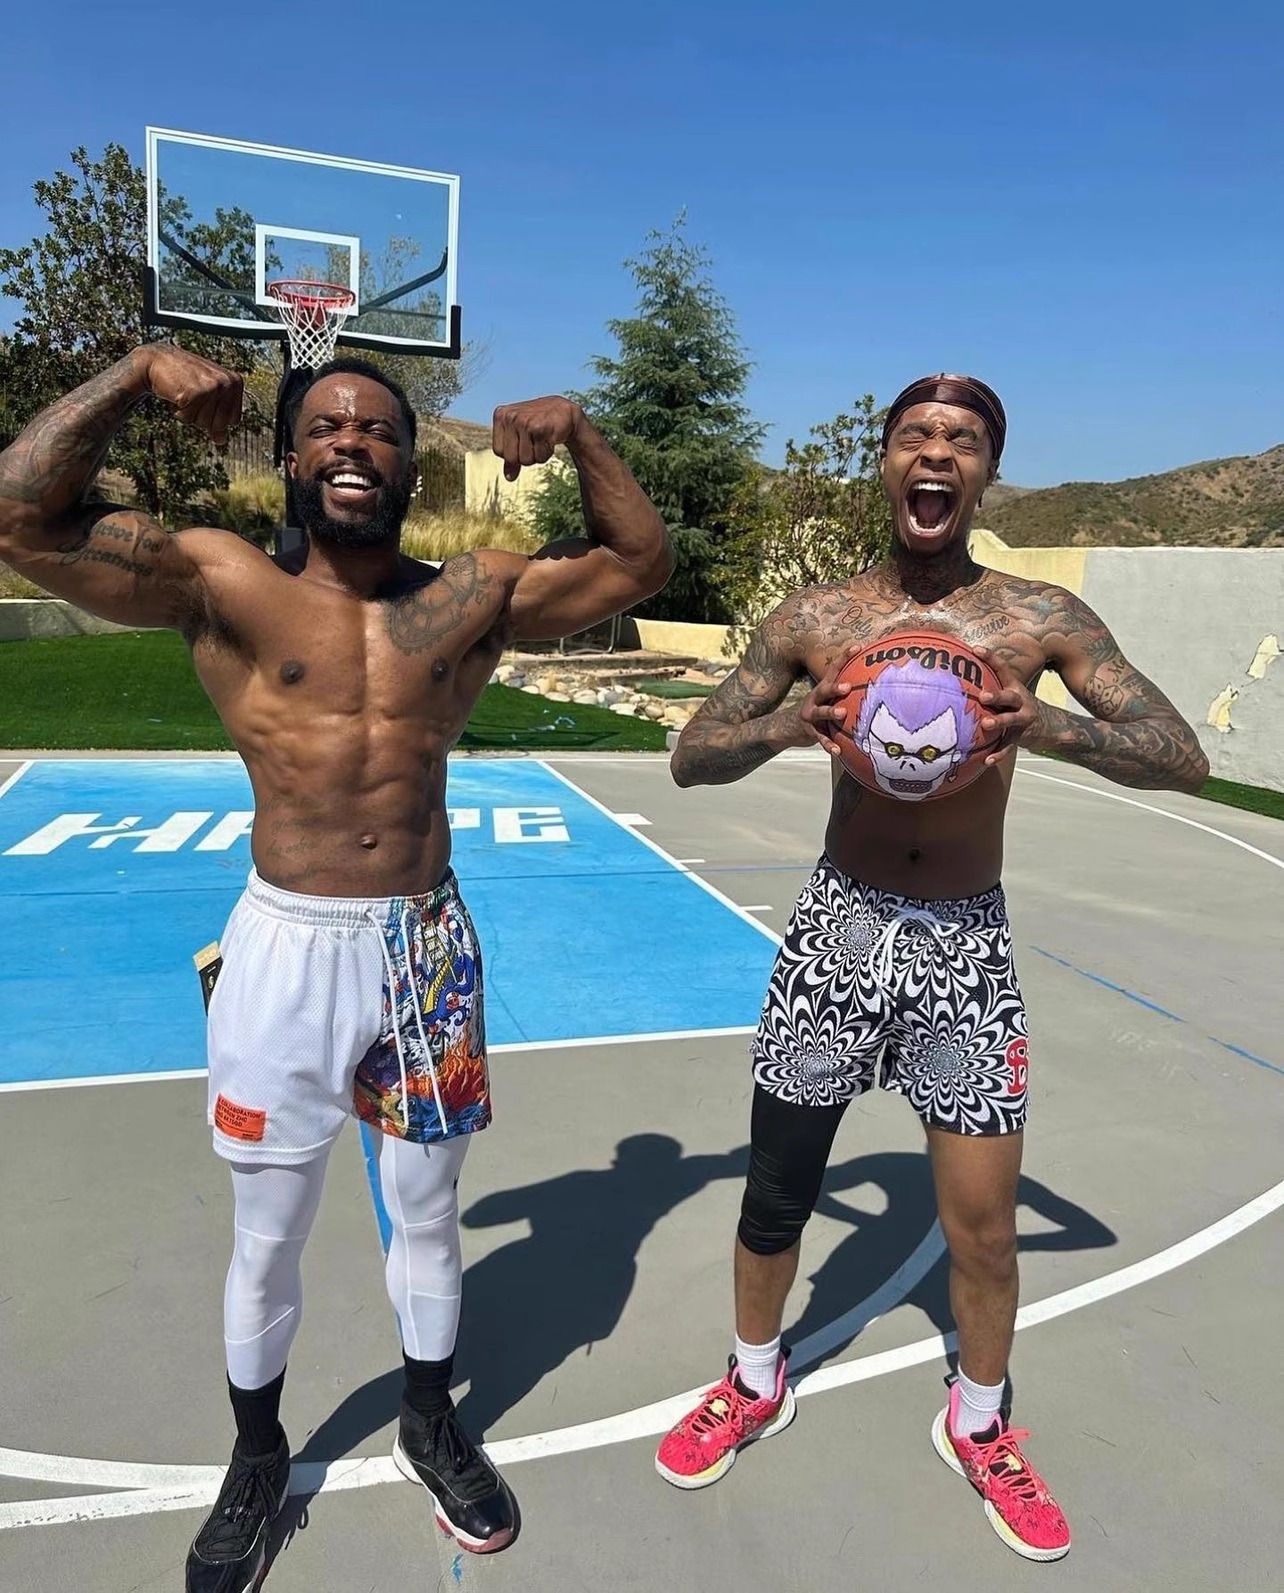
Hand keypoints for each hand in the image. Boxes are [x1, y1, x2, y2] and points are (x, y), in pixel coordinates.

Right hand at [138, 345, 242, 445]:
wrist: (157, 360)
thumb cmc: (184, 380)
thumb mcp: (206, 397)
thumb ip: (217, 417)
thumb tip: (222, 441)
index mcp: (236, 382)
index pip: (233, 421)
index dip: (215, 417)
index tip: (204, 398)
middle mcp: (228, 383)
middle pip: (219, 425)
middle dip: (202, 417)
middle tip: (192, 395)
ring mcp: (212, 387)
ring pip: (203, 423)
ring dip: (189, 414)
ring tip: (184, 393)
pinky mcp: (195, 393)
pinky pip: (188, 418)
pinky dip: (178, 411)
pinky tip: (176, 393)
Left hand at [492, 397, 582, 481]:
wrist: (563, 411)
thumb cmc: (538, 424)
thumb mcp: (519, 436)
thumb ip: (511, 456)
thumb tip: (509, 478)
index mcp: (500, 415)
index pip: (498, 451)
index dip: (512, 452)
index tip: (523, 439)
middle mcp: (511, 417)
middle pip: (511, 458)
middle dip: (524, 456)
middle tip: (534, 441)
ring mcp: (526, 422)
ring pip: (526, 460)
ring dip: (537, 455)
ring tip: (542, 439)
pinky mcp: (541, 429)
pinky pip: (540, 457)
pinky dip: (547, 453)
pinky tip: (550, 438)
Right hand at [798, 644, 862, 758]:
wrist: (790, 727)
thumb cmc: (819, 710)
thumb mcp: (828, 698)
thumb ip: (845, 692)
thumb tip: (875, 684)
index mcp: (823, 688)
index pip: (834, 669)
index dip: (845, 657)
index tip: (858, 647)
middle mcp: (815, 699)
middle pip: (824, 690)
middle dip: (835, 687)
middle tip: (847, 686)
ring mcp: (811, 715)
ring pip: (820, 713)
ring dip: (831, 712)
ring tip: (842, 713)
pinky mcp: (809, 731)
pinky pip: (820, 739)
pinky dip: (829, 745)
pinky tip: (838, 750)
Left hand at [976, 650, 1045, 765]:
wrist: (1049, 725)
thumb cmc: (1016, 706)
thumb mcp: (1008, 692)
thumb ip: (990, 685)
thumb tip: (957, 677)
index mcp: (1013, 686)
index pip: (1002, 668)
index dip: (990, 658)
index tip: (975, 650)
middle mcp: (1020, 700)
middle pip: (1009, 696)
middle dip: (997, 695)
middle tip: (983, 696)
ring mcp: (1023, 718)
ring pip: (1011, 720)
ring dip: (998, 722)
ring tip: (985, 724)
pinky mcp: (1022, 735)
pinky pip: (1009, 745)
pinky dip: (998, 753)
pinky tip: (987, 760)